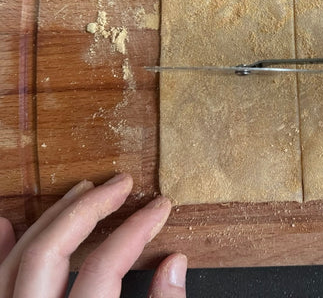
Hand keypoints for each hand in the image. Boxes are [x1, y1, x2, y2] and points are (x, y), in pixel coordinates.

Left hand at [0, 173, 186, 297]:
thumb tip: (175, 265)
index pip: (102, 268)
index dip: (135, 231)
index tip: (158, 208)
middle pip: (50, 252)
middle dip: (89, 209)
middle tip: (120, 185)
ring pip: (15, 260)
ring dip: (49, 219)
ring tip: (81, 192)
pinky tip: (7, 222)